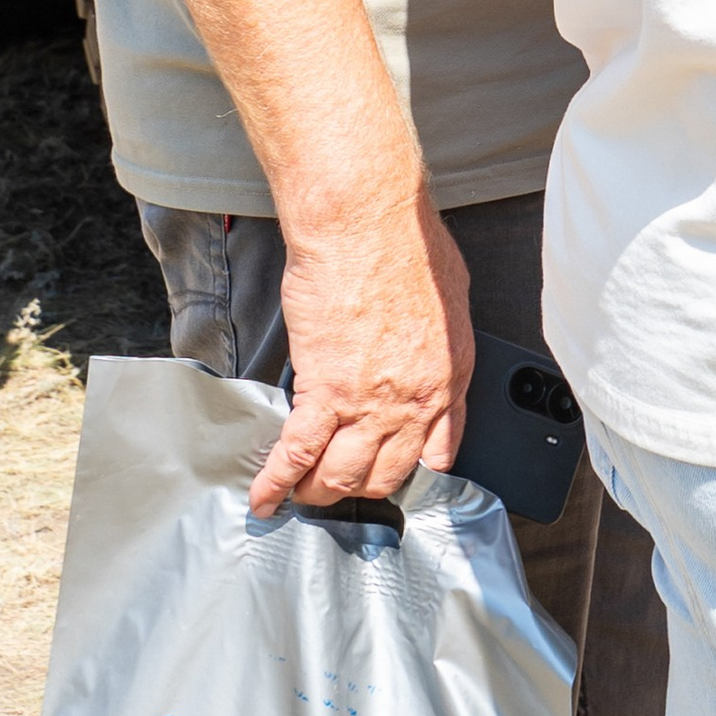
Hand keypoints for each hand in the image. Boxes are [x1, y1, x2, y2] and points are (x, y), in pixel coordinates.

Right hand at [248, 187, 473, 514]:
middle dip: (361, 486)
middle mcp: (413, 399)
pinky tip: (264, 495)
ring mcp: (369, 402)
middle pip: (386, 472)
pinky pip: (297, 452)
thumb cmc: (407, 239)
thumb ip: (441, 334)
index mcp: (449, 374)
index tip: (394, 473)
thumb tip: (428, 347)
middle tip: (340, 485)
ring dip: (317, 491)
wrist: (365, 220)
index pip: (438, 450)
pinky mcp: (323, 390)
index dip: (410, 469)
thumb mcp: (450, 291)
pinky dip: (277, 481)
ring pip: (340, 474)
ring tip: (301, 494)